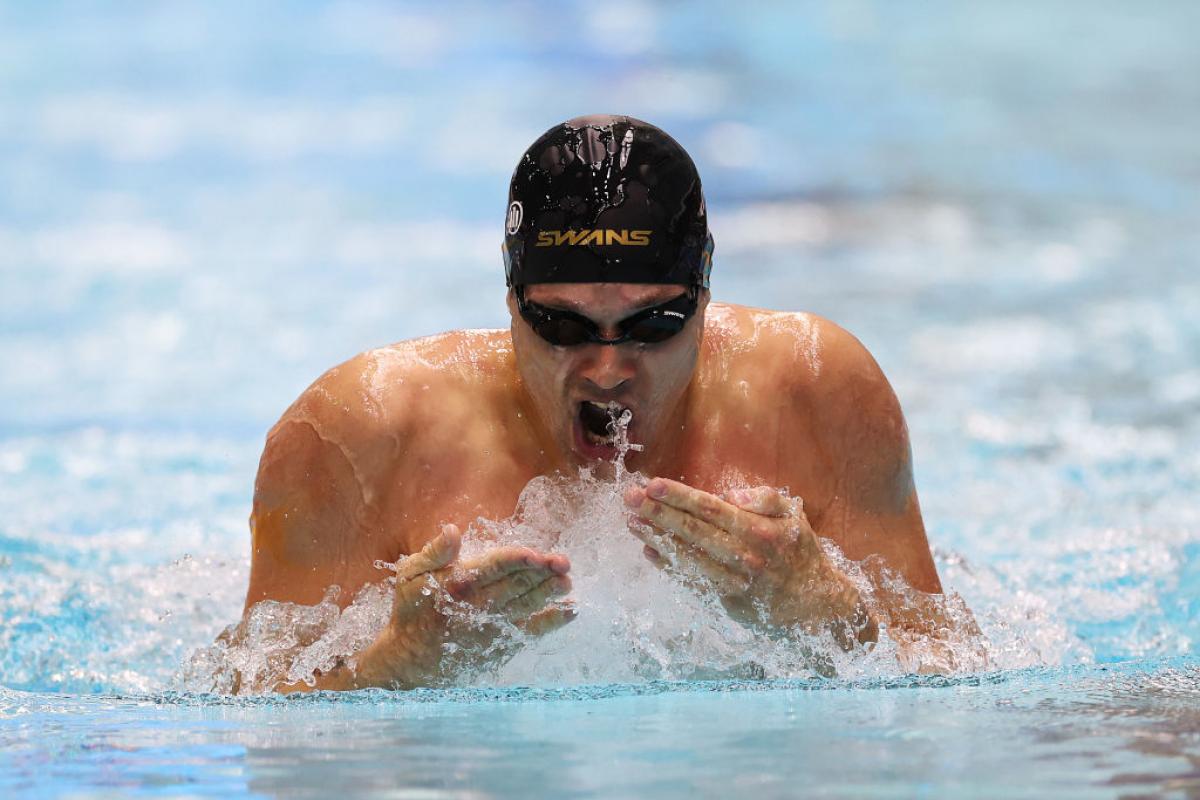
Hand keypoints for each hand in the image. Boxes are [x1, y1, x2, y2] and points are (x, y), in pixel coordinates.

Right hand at [347, 525, 574, 688]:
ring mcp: (493, 627)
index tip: (536, 554)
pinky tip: (571, 610)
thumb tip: (453, 529)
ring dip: (551, 593)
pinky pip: (532, 631)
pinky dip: (553, 621)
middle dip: (543, 573)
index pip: (494, 567)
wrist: (411, 662)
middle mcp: (479, 606)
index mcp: (459, 585)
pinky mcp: (502, 643)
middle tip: (564, 562)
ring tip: (569, 582)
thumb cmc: (412, 612)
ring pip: (528, 606)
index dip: (517, 560)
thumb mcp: (411, 576)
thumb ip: (435, 553)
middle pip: (517, 585)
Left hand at [623, 478, 874, 648]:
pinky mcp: (728, 602)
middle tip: (629, 498)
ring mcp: (735, 582)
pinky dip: (670, 567)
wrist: (817, 605)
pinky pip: (693, 581)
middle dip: (659, 513)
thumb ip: (767, 498)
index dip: (680, 496)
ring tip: (632, 522)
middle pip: (694, 531)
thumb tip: (732, 494)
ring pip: (689, 557)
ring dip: (658, 538)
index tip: (652, 484)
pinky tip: (650, 551)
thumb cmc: (800, 552)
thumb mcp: (795, 517)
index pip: (711, 509)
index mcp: (760, 530)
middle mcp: (746, 556)